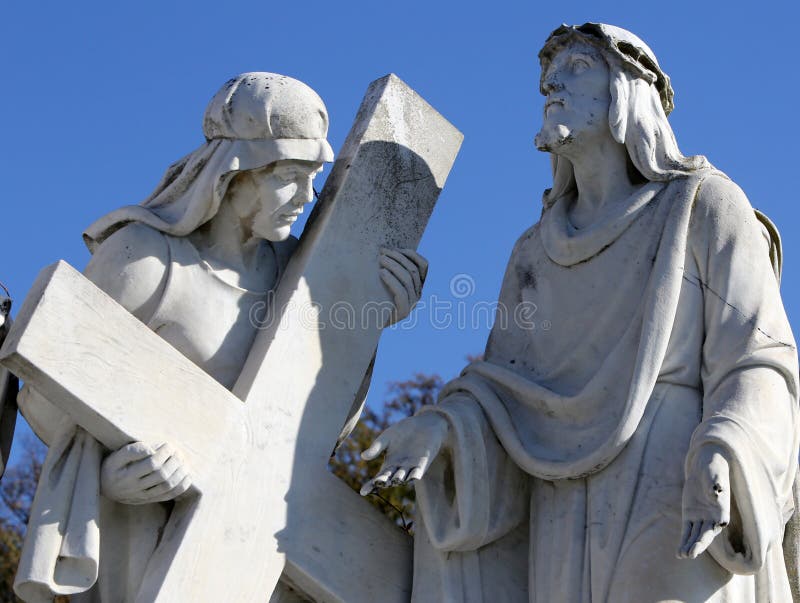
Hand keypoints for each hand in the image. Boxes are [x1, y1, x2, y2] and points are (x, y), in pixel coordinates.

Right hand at [101, 442, 191, 504]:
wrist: (103, 487)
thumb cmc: (112, 466)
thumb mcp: (116, 456)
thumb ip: (132, 451)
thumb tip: (152, 449)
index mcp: (126, 475)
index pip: (151, 464)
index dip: (164, 454)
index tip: (168, 445)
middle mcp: (134, 488)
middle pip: (161, 475)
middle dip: (174, 461)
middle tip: (178, 451)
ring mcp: (142, 496)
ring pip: (167, 486)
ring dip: (180, 473)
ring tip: (184, 461)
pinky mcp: (148, 500)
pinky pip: (168, 496)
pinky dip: (181, 486)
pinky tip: (187, 475)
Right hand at [360, 412, 447, 495]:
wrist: (423, 424)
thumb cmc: (403, 430)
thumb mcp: (386, 438)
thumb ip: (376, 448)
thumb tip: (362, 457)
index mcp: (389, 463)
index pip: (378, 477)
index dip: (370, 485)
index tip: (362, 492)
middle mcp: (399, 468)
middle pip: (389, 479)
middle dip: (384, 481)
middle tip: (379, 482)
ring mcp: (411, 466)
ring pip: (403, 477)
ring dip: (399, 479)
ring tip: (394, 480)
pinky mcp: (423, 463)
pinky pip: (418, 472)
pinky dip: (416, 475)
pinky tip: (413, 478)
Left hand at [379, 248, 427, 324]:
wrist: (368, 322)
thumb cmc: (374, 296)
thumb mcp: (385, 279)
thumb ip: (390, 267)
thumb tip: (384, 248)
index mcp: (418, 284)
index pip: (423, 265)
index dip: (411, 254)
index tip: (393, 247)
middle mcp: (418, 293)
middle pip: (413, 270)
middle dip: (398, 257)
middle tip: (382, 251)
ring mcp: (412, 303)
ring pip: (408, 279)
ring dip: (394, 266)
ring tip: (380, 259)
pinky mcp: (404, 311)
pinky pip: (401, 292)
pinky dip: (392, 280)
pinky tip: (381, 273)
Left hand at [678, 444, 730, 558]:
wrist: (705, 467)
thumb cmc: (713, 469)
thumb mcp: (714, 474)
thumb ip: (715, 483)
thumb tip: (716, 490)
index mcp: (722, 508)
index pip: (720, 521)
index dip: (715, 527)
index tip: (713, 530)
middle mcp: (713, 517)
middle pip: (706, 533)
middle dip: (699, 544)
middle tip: (692, 554)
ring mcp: (701, 518)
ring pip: (695, 535)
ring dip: (689, 546)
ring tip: (683, 556)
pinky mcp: (689, 516)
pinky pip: (686, 531)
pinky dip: (683, 541)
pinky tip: (680, 553)